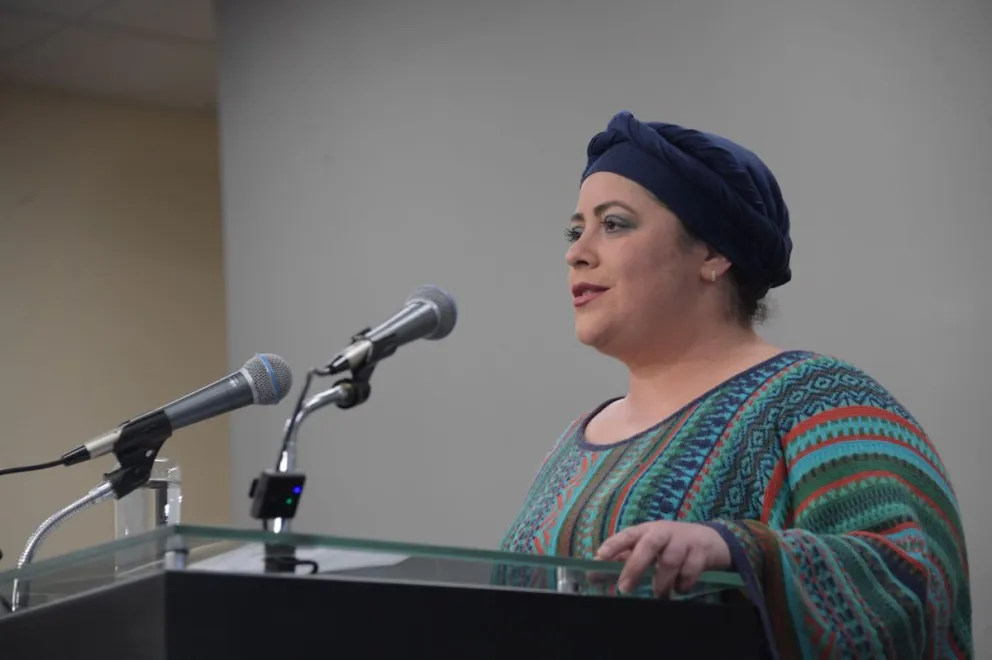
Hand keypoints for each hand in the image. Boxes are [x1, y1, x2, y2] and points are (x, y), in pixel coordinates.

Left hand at [595, 521, 731, 595]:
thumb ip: (622, 561)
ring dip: (662, 581)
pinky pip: (690, 570)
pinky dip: (683, 584)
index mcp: (646, 530)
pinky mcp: (701, 552)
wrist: (711, 541)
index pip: (627, 535)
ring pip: (670, 560)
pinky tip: (680, 589)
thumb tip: (592, 576)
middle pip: (648, 545)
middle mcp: (664, 532)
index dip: (613, 545)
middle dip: (635, 566)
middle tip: (625, 588)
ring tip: (659, 594)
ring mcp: (683, 541)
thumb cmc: (670, 546)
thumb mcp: (648, 548)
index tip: (599, 558)